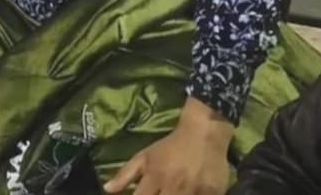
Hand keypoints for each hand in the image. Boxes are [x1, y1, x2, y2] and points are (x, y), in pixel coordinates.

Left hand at [104, 100, 231, 194]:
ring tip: (176, 193)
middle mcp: (174, 187)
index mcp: (155, 178)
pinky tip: (194, 193)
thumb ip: (125, 175)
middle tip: (161, 194)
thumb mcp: (145, 157)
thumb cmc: (171, 146)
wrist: (204, 132)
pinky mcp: (214, 193)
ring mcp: (195, 191)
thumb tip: (106, 190)